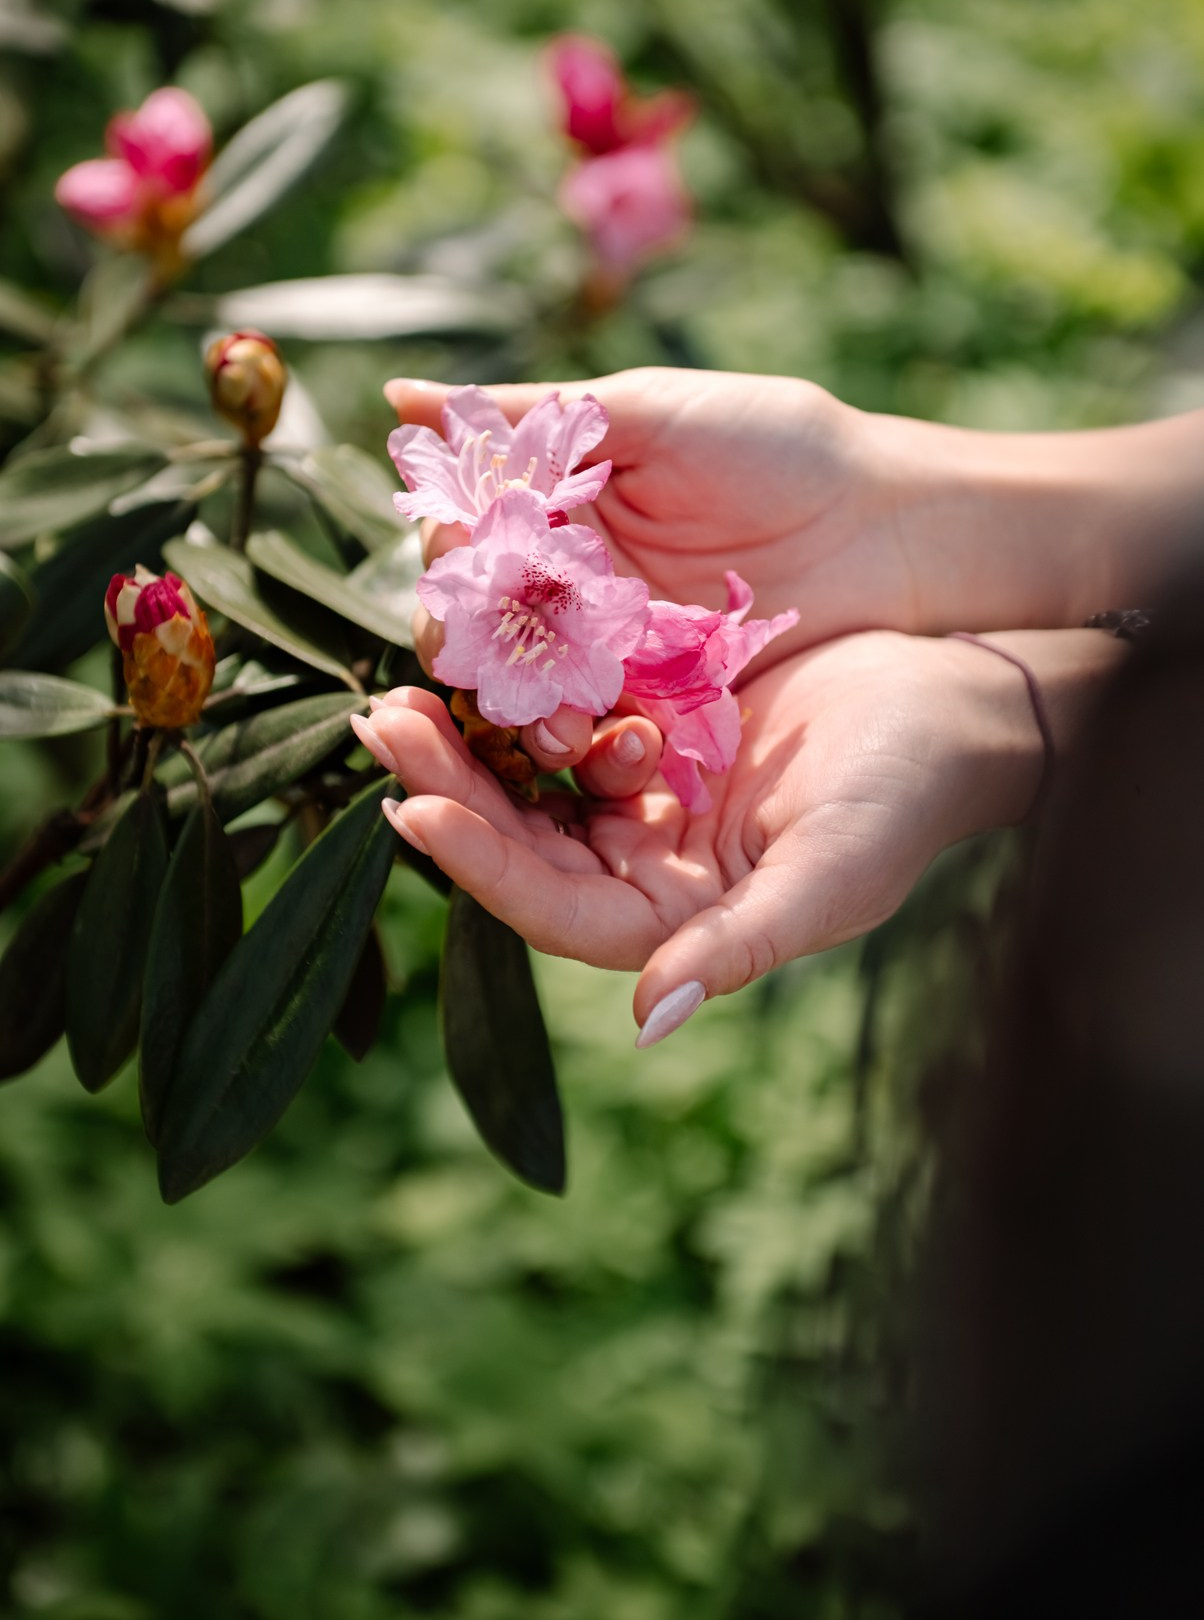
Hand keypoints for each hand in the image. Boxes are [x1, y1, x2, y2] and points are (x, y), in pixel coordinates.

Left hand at [354, 629, 1117, 1039]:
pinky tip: (471, 645)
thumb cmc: (905, 795)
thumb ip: (741, 944)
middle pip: (523, 842)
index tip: (412, 813)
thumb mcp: (831, 871)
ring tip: (400, 687)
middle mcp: (646, 869)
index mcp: (678, 920)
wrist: (951, 699)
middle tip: (382, 723)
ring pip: (529, 780)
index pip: (557, 909)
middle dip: (449, 790)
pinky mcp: (649, 727)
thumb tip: (649, 1022)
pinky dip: (516, 688)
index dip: (483, 867)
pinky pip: (561, 714)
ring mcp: (643, 798)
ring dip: (465, 739)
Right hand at [386, 364, 939, 782]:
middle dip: (464, 638)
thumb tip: (397, 395)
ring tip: (526, 702)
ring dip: (512, 699)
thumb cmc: (777, 445)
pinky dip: (576, 736)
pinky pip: (595, 727)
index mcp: (557, 508)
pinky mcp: (655, 706)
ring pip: (529, 687)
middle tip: (466, 646)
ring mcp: (610, 652)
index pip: (469, 540)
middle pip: (482, 625)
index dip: (450, 548)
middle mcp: (569, 585)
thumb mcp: (653, 413)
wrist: (889, 523)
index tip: (453, 546)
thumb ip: (535, 415)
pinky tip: (575, 738)